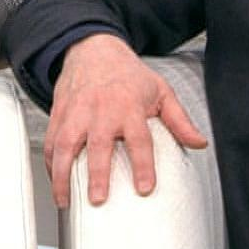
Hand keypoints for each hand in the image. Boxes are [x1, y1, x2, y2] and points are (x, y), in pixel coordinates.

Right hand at [45, 33, 207, 208]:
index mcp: (128, 106)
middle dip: (97, 174)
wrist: (93, 49)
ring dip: (62, 175)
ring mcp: (76, 112)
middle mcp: (100, 110)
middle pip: (98, 145)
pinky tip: (54, 181)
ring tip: (64, 200)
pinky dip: (50, 164)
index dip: (143, 165)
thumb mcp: (160, 90)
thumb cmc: (128, 74)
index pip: (139, 139)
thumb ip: (180, 120)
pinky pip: (50, 141)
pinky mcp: (59, 114)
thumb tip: (199, 143)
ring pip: (65, 145)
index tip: (145, 188)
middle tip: (98, 199)